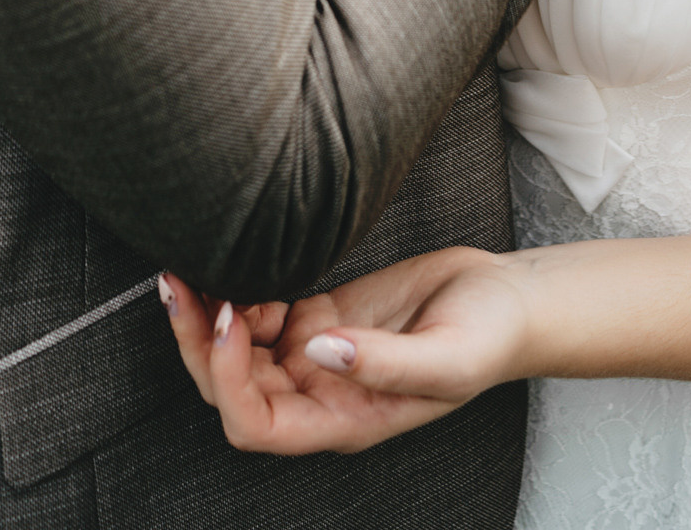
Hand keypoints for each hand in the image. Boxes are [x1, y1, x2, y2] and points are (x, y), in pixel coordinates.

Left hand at [161, 249, 528, 455]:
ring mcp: (317, 353)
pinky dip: (241, 293)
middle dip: (197, 343)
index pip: (257, 424)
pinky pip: (261, 314)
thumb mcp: (448, 359)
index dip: (230, 380)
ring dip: (209, 315)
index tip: (231, 320)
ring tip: (196, 266)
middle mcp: (320, 394)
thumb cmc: (489, 338)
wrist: (510, 300)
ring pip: (238, 350)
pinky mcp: (322, 313)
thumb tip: (316, 350)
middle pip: (232, 388)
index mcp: (344, 420)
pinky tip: (244, 266)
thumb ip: (383, 364)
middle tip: (181, 283)